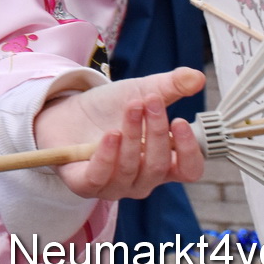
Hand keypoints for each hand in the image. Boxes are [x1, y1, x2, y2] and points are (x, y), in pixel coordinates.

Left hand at [34, 67, 206, 199]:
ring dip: (132, 135)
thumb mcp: (140, 92)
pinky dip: (106, 156)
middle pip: (158, 166)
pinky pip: (99, 178)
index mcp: (163, 163)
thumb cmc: (109, 110)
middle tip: (149, 101)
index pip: (188, 170)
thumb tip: (197, 77)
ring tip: (130, 108)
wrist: (66, 114)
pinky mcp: (86, 184)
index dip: (189, 151)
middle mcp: (142, 179)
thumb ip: (170, 86)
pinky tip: (110, 134)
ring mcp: (115, 185)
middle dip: (156, 132)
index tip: (181, 121)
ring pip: (130, 169)